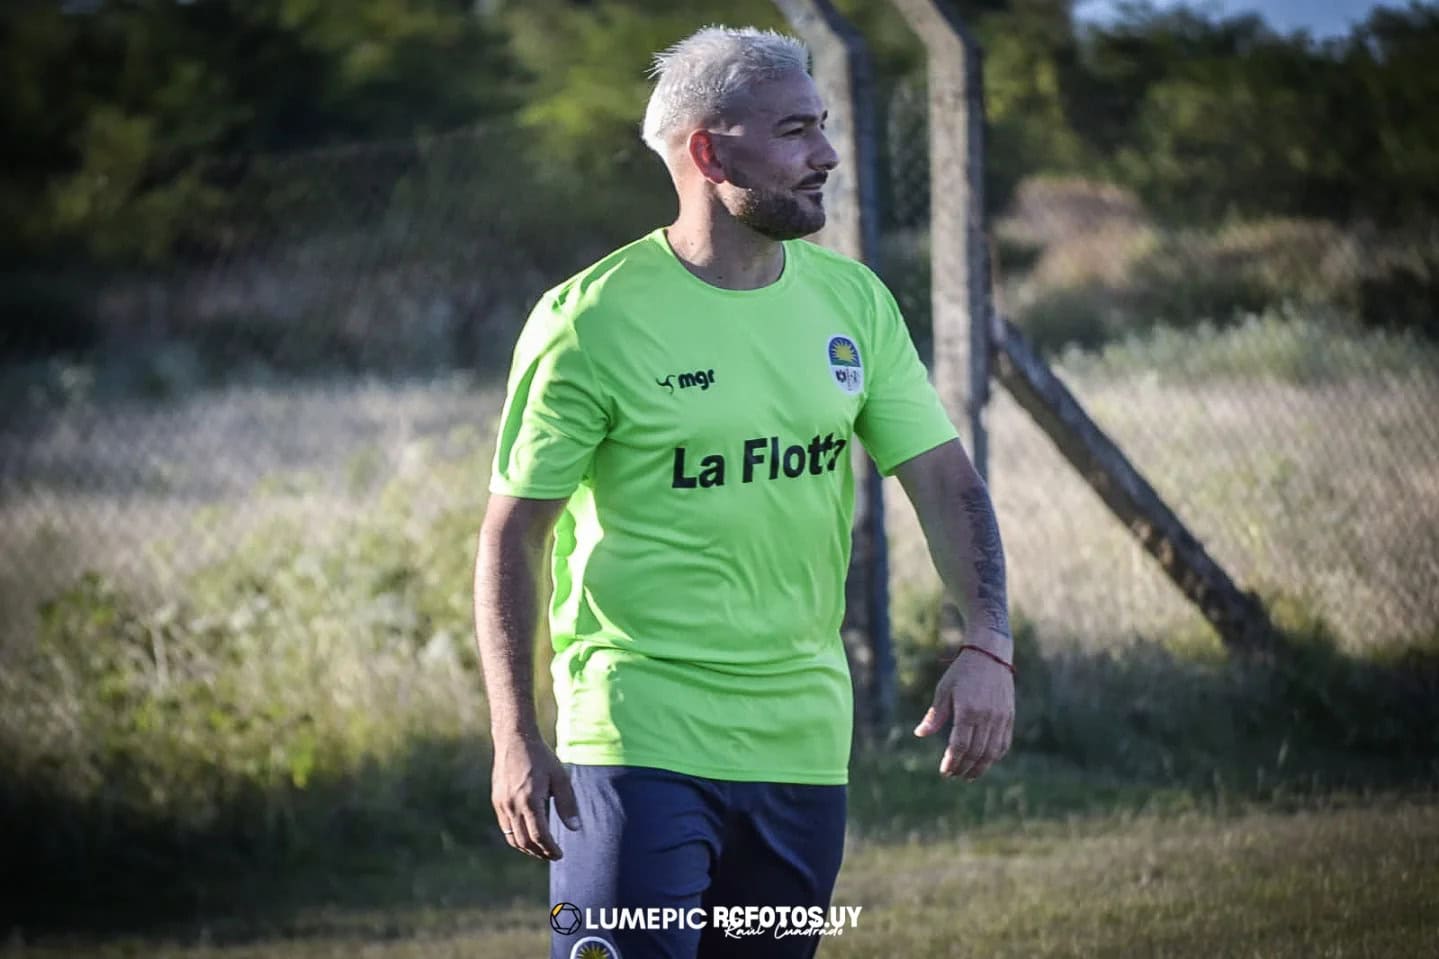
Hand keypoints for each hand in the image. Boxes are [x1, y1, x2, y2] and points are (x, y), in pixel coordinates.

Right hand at [491, 732, 580, 859]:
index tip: (560, 854)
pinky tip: (528, 836)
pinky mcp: (497, 801)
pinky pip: (505, 828)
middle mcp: (512, 805)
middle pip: (525, 841)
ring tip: (541, 850)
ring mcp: (502, 804)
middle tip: (553, 855)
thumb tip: (574, 828)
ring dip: (527, 848)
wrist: (514, 739)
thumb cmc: (541, 757)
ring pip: (513, 838)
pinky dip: (516, 837)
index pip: (539, 836)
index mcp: (529, 800)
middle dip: (540, 852)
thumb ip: (567, 804)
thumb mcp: (560, 777)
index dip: (550, 849)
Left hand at [913, 649, 1014, 780]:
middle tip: (953, 775)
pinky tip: (985, 762)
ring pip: (992, 752)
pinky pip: (1004, 743)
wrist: (990, 655)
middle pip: (975, 752)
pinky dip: (995, 756)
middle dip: (963, 767)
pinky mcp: (1009, 716)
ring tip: (968, 775)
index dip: (951, 762)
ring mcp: (1000, 718)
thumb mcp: (944, 690)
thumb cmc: (962, 672)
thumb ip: (935, 715)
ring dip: (980, 767)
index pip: (959, 745)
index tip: (944, 772)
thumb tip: (919, 734)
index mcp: (967, 710)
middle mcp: (986, 716)